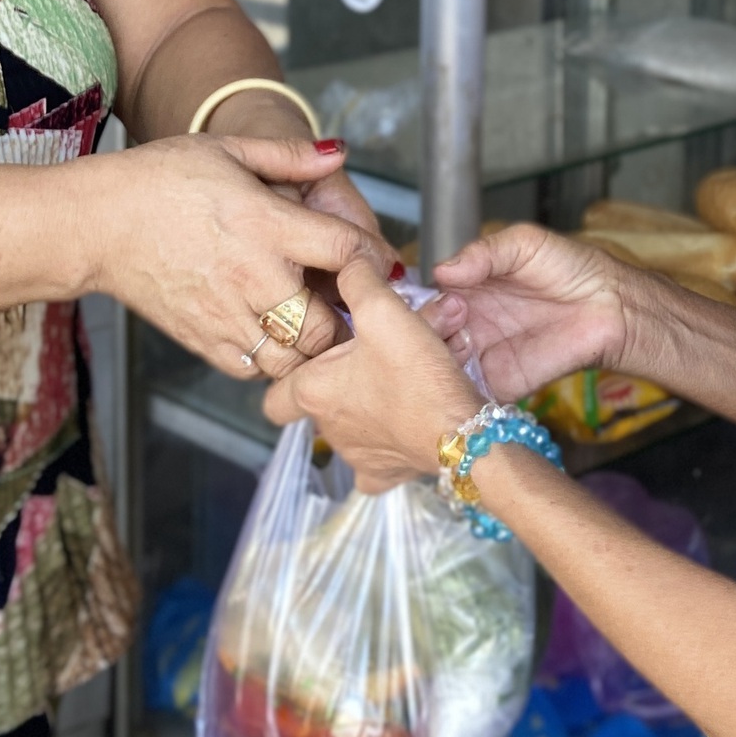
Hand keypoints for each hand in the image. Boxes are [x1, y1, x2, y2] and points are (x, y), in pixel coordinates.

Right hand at [85, 135, 379, 374]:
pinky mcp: (203, 340)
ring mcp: (226, 315)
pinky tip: (272, 332)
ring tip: (314, 323)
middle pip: (328, 324)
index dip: (373, 259)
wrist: (96, 222)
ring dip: (312, 346)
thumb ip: (290, 155)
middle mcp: (251, 276)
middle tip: (349, 303)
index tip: (379, 263)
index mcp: (264, 224)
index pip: (344, 250)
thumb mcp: (227, 149)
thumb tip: (339, 155)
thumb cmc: (158, 180)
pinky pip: (256, 370)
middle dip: (347, 317)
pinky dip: (273, 359)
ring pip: (295, 358)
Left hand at [262, 257, 480, 492]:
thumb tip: (346, 262)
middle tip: (370, 358)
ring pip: (350, 425)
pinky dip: (386, 441)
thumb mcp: (385, 310)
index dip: (288, 376)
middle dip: (341, 379)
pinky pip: (375, 459)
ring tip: (399, 378)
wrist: (463, 432)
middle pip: (319, 402)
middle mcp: (328, 428)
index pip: (272, 397)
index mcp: (314, 392)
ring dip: (367, 403)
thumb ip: (358, 279)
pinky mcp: (385, 474)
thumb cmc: (418, 376)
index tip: (313, 357)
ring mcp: (356, 456)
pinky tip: (403, 420)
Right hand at [423, 221, 632, 400]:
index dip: (418, 302)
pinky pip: (468, 393)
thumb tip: (442, 270)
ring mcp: (482, 355)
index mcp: (468, 288)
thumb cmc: (571, 267)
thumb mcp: (523, 243)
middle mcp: (469, 323)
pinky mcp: (500, 383)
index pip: (426, 299)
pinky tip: (460, 378)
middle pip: (426, 335)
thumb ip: (483, 253)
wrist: (612, 307)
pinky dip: (457, 390)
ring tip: (463, 343)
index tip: (427, 299)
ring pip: (440, 366)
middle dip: (428, 331)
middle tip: (454, 319)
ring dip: (439, 359)